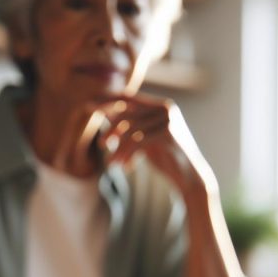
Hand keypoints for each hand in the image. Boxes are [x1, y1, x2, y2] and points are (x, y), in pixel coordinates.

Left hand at [99, 94, 217, 196]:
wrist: (188, 178)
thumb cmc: (165, 158)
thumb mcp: (144, 139)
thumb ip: (130, 126)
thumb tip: (105, 114)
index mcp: (159, 106)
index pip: (128, 98)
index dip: (108, 101)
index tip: (89, 107)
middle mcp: (165, 108)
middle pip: (128, 112)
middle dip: (112, 129)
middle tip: (101, 144)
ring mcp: (169, 119)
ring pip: (132, 130)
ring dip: (119, 149)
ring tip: (112, 164)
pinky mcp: (169, 133)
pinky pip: (139, 141)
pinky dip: (128, 155)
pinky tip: (126, 168)